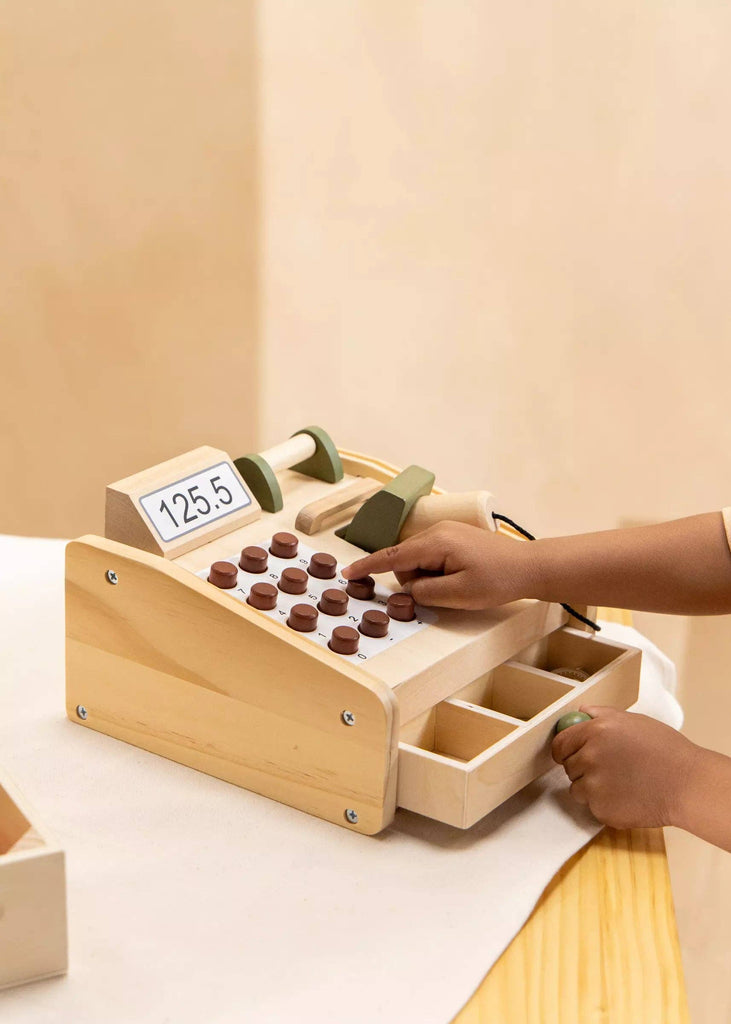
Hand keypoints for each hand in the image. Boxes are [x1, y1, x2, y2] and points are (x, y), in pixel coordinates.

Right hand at [341, 522, 537, 609]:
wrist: (530, 566)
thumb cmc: (499, 580)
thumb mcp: (458, 595)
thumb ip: (425, 593)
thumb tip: (407, 590)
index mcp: (435, 542)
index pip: (391, 557)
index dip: (368, 567)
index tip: (348, 574)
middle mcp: (437, 531)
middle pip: (405, 560)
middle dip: (413, 582)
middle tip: (444, 594)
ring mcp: (447, 532)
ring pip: (419, 560)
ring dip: (427, 578)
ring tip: (457, 587)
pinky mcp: (455, 538)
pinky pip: (432, 556)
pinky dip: (436, 571)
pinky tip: (457, 580)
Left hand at [551, 706, 699, 828]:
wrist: (687, 784)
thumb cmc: (665, 750)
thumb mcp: (632, 720)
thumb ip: (601, 715)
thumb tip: (581, 712)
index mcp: (595, 732)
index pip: (559, 744)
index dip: (564, 750)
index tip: (570, 754)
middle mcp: (589, 758)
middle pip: (569, 767)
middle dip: (583, 767)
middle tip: (610, 768)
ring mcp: (594, 786)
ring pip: (578, 789)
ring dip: (592, 787)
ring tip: (621, 782)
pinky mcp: (601, 810)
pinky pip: (592, 807)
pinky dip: (604, 804)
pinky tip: (626, 796)